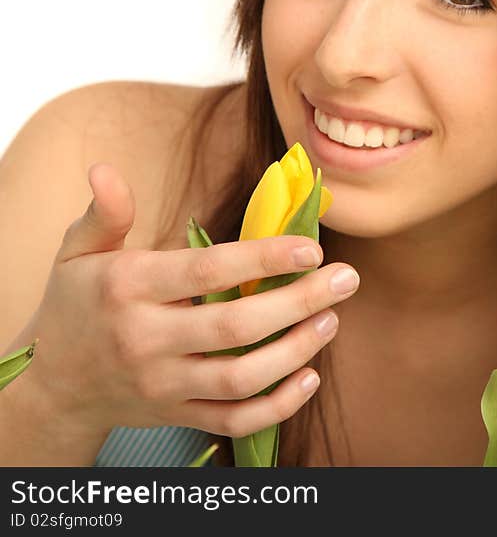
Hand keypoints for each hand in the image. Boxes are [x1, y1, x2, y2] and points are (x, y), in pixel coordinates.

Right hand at [17, 162, 358, 439]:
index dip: (264, 258)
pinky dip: (277, 407)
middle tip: (346, 279)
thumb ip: (104, 215)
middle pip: (235, 327)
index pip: (206, 271)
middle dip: (300, 302)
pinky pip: (234, 421)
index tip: (311, 247)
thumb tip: (106, 170)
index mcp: (128, 288)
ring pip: (241, 379)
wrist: (54, 383)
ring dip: (296, 350)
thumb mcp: (77, 254)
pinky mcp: (176, 416)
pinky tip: (310, 376)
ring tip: (331, 320)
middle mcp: (145, 340)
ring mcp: (162, 385)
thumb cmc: (78, 305)